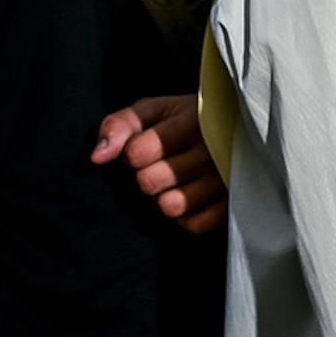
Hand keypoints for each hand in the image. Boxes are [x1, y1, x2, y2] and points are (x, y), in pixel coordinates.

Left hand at [91, 94, 224, 235]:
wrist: (238, 126)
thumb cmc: (186, 120)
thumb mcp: (153, 111)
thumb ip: (119, 125)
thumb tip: (97, 157)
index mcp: (194, 119)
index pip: (136, 153)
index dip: (132, 153)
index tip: (146, 145)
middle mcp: (215, 148)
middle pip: (149, 182)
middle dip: (148, 175)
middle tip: (165, 164)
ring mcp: (229, 177)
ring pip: (171, 206)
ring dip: (167, 197)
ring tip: (180, 182)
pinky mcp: (235, 202)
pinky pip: (194, 224)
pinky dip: (188, 216)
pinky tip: (193, 198)